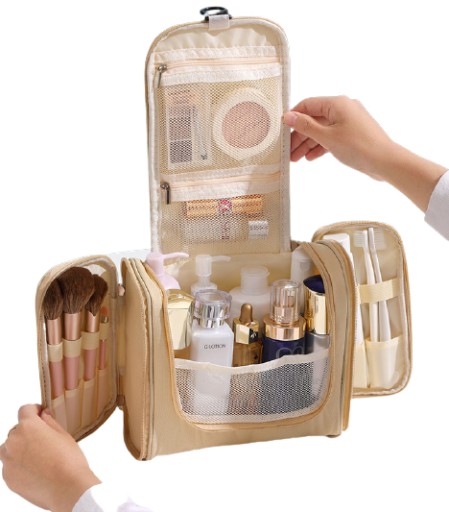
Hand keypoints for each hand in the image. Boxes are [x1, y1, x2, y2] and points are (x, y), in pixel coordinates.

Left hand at [0, 404, 100, 511]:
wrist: (67, 488)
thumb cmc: (69, 460)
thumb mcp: (63, 434)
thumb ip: (49, 422)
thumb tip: (43, 416)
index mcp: (28, 427)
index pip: (25, 410)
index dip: (34, 410)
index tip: (40, 414)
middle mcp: (14, 442)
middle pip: (16, 430)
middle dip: (28, 432)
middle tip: (44, 440)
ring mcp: (8, 461)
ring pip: (10, 448)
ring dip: (20, 448)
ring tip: (38, 456)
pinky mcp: (8, 477)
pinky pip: (10, 465)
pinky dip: (19, 464)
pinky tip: (36, 469)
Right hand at [283, 95, 446, 211]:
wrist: (385, 162)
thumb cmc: (358, 146)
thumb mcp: (327, 137)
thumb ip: (305, 126)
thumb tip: (288, 116)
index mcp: (337, 103)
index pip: (308, 104)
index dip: (293, 117)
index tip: (282, 131)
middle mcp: (343, 108)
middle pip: (314, 119)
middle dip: (299, 136)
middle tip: (288, 151)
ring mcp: (349, 121)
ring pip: (322, 130)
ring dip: (308, 143)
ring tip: (296, 159)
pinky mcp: (353, 134)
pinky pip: (331, 137)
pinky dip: (320, 146)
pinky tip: (311, 157)